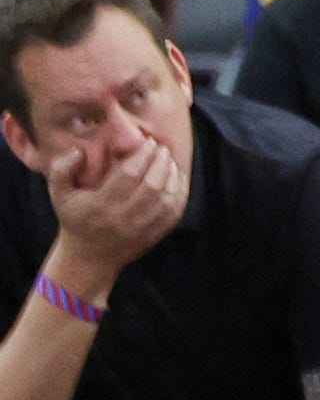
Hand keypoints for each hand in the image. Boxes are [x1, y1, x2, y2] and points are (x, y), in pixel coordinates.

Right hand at [43, 133, 186, 287]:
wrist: (88, 257)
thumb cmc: (75, 219)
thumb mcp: (59, 195)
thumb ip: (63, 170)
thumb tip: (77, 150)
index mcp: (100, 205)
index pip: (129, 174)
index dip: (143, 155)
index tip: (149, 142)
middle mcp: (123, 218)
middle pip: (152, 184)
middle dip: (161, 162)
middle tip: (162, 148)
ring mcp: (141, 229)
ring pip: (167, 198)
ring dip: (173, 175)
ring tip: (170, 160)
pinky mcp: (154, 235)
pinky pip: (175, 212)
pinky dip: (181, 192)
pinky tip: (178, 178)